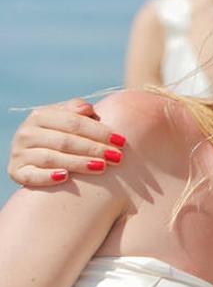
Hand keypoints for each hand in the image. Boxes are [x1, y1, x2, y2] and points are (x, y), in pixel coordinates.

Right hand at [8, 99, 125, 185]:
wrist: (32, 152)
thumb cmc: (60, 132)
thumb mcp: (66, 117)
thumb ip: (77, 110)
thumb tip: (87, 109)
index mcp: (40, 115)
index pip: (74, 122)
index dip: (99, 131)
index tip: (121, 141)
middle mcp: (26, 132)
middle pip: (65, 141)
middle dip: (94, 149)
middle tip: (117, 157)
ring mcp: (19, 152)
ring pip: (52, 158)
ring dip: (78, 163)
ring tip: (102, 167)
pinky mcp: (15, 171)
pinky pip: (31, 176)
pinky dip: (47, 177)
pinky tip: (65, 177)